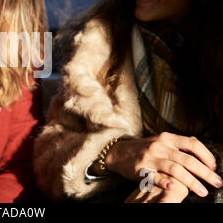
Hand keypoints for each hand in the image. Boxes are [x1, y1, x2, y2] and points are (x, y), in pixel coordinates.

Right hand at [104, 132, 222, 197]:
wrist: (118, 152)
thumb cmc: (143, 149)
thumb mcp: (160, 141)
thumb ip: (178, 144)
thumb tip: (201, 152)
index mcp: (167, 138)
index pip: (193, 144)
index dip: (207, 156)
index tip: (214, 167)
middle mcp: (160, 146)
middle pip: (188, 159)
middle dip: (206, 173)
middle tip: (217, 183)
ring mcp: (150, 158)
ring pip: (175, 169)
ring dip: (191, 182)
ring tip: (202, 192)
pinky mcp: (140, 170)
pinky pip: (155, 177)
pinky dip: (165, 183)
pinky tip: (174, 188)